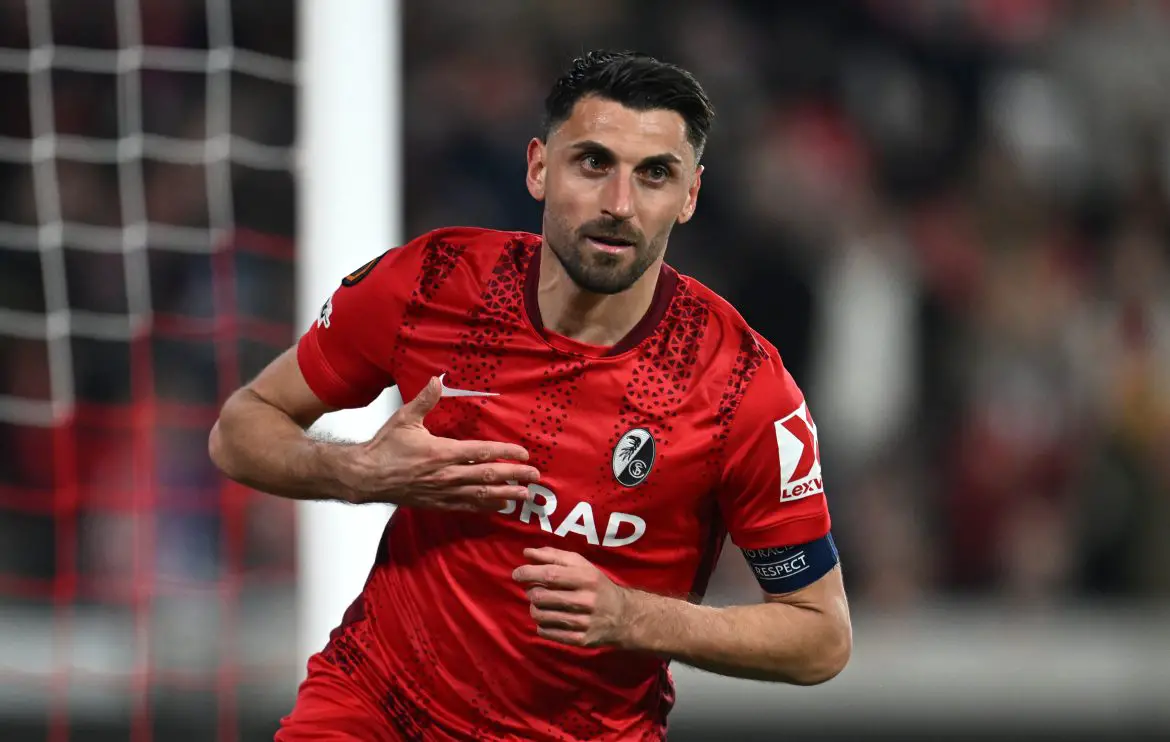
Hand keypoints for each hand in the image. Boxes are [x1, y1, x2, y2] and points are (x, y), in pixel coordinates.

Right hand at [341, 376, 538, 510]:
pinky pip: (466, 506)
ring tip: (524, 495)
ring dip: (505, 495)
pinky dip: (485, 507)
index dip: (506, 453)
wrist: (366, 477)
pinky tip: (500, 507)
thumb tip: (436, 379)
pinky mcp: (437, 503)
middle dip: (514, 476)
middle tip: (535, 477)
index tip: (524, 454)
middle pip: (488, 475)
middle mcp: (447, 474)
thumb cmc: (385, 447)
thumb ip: (425, 400)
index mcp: (442, 452)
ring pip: (481, 494)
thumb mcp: (405, 418)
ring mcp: (443, 491)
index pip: (482, 452)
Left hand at [512, 547, 629, 647]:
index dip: (528, 573)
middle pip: (542, 596)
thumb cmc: (597, 586)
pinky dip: (541, 625)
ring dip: (534, 609)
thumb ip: (554, 556)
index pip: (550, 574)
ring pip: (541, 616)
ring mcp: (583, 623)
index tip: (516, 574)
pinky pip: (547, 633)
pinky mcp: (580, 640)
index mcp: (587, 578)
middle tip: (534, 590)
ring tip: (541, 605)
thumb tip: (527, 553)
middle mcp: (586, 600)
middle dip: (530, 592)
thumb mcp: (582, 566)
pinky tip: (550, 619)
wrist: (624, 617)